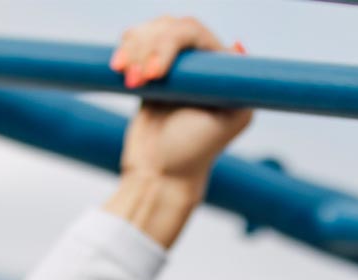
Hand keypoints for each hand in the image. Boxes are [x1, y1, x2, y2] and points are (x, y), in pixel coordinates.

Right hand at [111, 16, 251, 198]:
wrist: (160, 174)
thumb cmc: (195, 153)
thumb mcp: (229, 121)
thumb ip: (239, 87)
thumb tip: (238, 45)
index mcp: (222, 71)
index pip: (193, 33)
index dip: (168, 44)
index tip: (153, 75)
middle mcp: (201, 65)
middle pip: (170, 27)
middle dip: (147, 46)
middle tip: (134, 80)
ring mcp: (176, 68)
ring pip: (151, 31)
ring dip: (133, 49)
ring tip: (126, 79)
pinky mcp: (152, 75)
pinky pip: (136, 44)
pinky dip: (126, 50)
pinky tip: (119, 68)